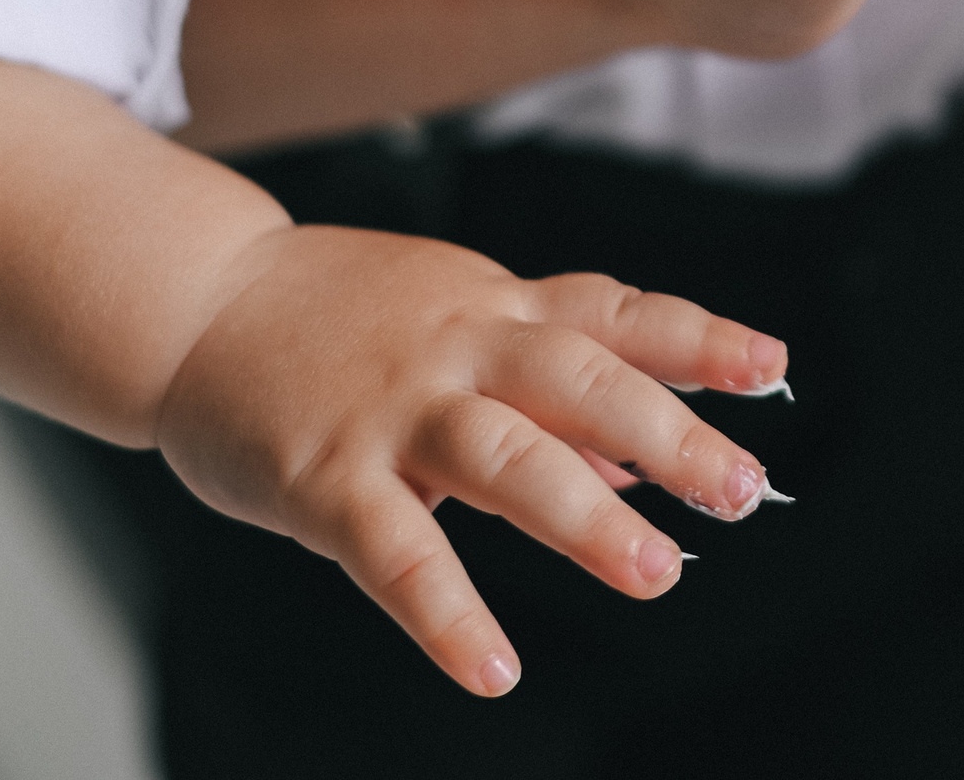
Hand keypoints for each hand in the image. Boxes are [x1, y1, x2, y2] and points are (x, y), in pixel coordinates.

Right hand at [156, 224, 788, 696]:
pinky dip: (448, 613)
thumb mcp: (459, 330)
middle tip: (740, 490)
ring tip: (657, 572)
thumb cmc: (341, 322)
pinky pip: (395, 551)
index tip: (771, 368)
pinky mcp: (324, 475)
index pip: (618, 313)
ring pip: (504, 455)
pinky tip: (495, 666)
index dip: (698, 340)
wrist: (193, 297)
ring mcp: (393, 409)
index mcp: (500, 309)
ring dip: (585, 517)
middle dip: (669, 434)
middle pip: (581, 380)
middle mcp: (460, 347)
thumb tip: (642, 469)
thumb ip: (550, 401)